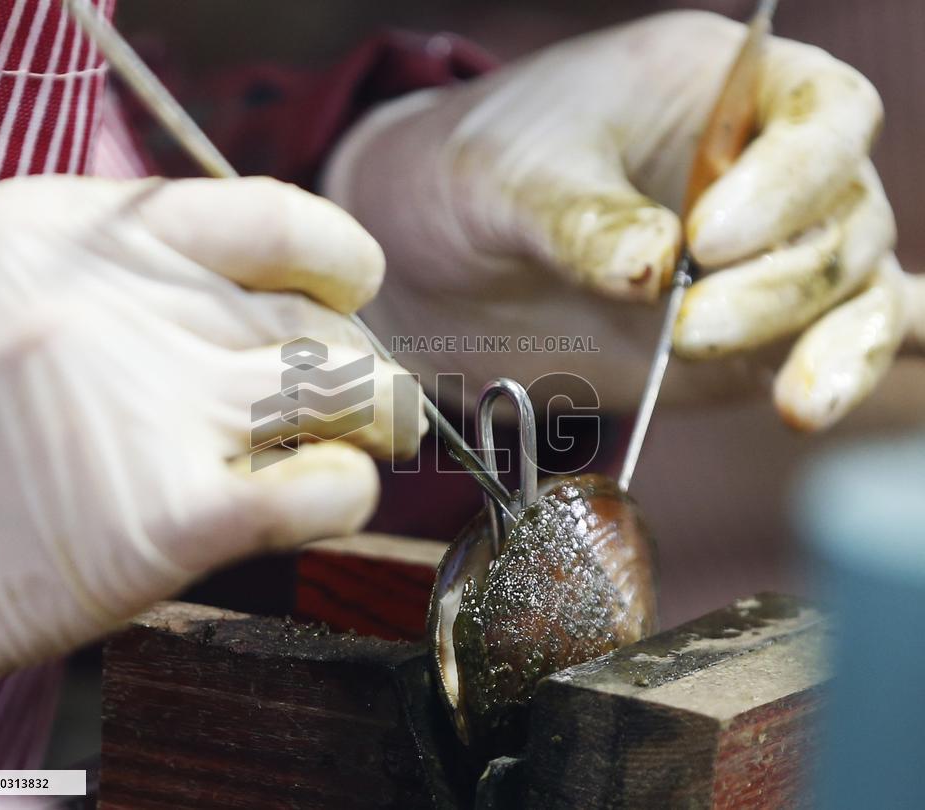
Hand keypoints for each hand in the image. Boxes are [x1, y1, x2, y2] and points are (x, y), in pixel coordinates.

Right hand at [0, 175, 423, 689]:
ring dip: (379, 423)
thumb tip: (240, 298)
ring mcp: (157, 405)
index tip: (354, 292)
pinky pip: (324, 489)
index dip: (342, 259)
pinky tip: (325, 498)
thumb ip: (121, 277)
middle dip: (363, 363)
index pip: (278, 219)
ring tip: (364, 445)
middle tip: (364, 402)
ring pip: (350, 392)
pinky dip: (348, 493)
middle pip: (325, 320)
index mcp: (91, 237)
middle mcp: (134, 306)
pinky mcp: (171, 516)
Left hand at [325, 11, 911, 425]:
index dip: (790, 179)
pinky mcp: (746, 337)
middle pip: (844, 216)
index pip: (822, 113)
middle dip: (783, 286)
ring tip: (790, 405)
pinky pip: (828, 346)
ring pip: (852, 293)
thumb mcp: (504, 180)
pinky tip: (836, 397)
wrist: (433, 262)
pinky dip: (849, 370)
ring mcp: (760, 258)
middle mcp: (759, 170)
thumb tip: (657, 269)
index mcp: (716, 89)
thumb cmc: (467, 178)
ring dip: (828, 349)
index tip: (710, 240)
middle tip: (689, 329)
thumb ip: (580, 220)